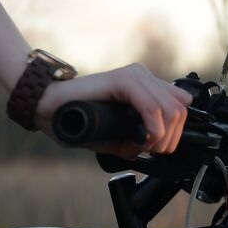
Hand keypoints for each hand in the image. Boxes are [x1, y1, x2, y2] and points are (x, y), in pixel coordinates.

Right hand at [35, 63, 191, 159]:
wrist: (46, 105)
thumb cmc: (75, 117)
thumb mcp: (112, 133)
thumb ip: (132, 138)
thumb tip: (149, 148)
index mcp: (143, 85)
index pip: (181, 105)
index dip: (175, 133)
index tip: (155, 149)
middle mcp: (142, 76)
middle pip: (181, 109)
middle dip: (170, 139)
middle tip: (147, 151)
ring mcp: (133, 75)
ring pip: (172, 109)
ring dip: (161, 138)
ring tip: (139, 147)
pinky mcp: (121, 80)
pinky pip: (151, 107)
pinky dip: (152, 129)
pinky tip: (141, 140)